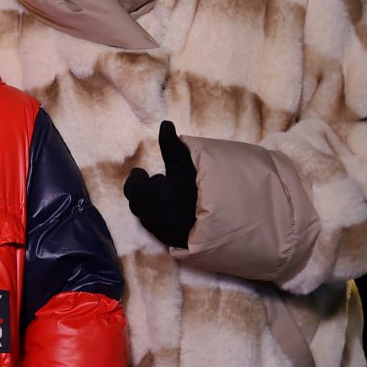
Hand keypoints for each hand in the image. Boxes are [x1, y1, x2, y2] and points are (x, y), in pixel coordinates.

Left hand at [123, 120, 197, 248]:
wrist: (234, 219)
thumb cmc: (207, 187)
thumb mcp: (188, 162)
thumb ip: (171, 145)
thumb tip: (165, 124)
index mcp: (154, 197)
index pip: (132, 189)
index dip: (136, 180)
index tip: (143, 173)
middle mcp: (156, 217)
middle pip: (137, 205)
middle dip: (143, 192)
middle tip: (157, 182)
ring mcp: (166, 232)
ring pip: (148, 219)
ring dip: (152, 206)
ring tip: (168, 195)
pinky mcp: (176, 242)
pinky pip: (160, 230)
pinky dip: (162, 219)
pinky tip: (177, 211)